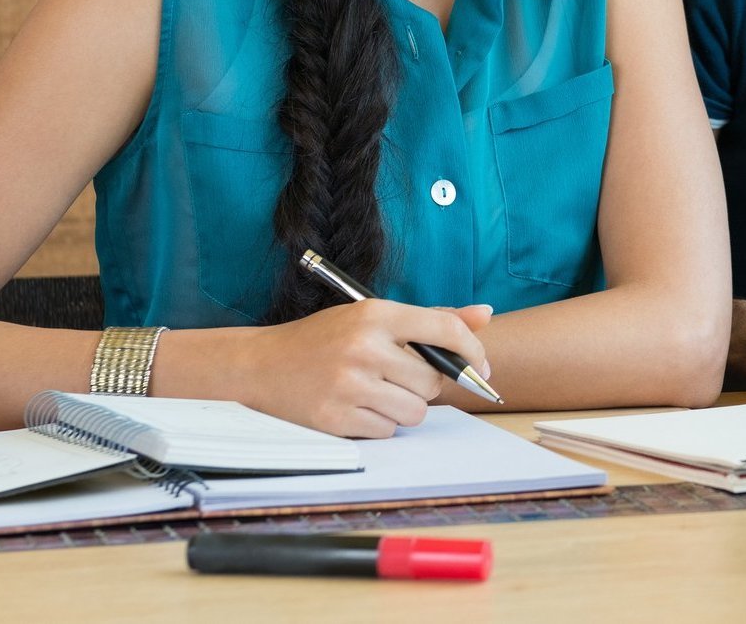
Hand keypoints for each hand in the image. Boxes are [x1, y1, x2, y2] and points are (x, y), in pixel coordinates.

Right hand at [227, 300, 492, 437]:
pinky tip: (355, 407)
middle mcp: (364, 347)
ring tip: (374, 391)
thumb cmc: (324, 340)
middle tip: (395, 376)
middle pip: (433, 381)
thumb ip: (431, 319)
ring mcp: (349, 385)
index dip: (473, 350)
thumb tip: (486, 314)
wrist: (259, 366)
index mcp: (376, 315)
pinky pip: (387, 431)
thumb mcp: (372, 318)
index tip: (482, 368)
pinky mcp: (336, 419)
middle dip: (423, 384)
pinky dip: (378, 424)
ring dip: (403, 407)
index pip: (445, 329)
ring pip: (415, 411)